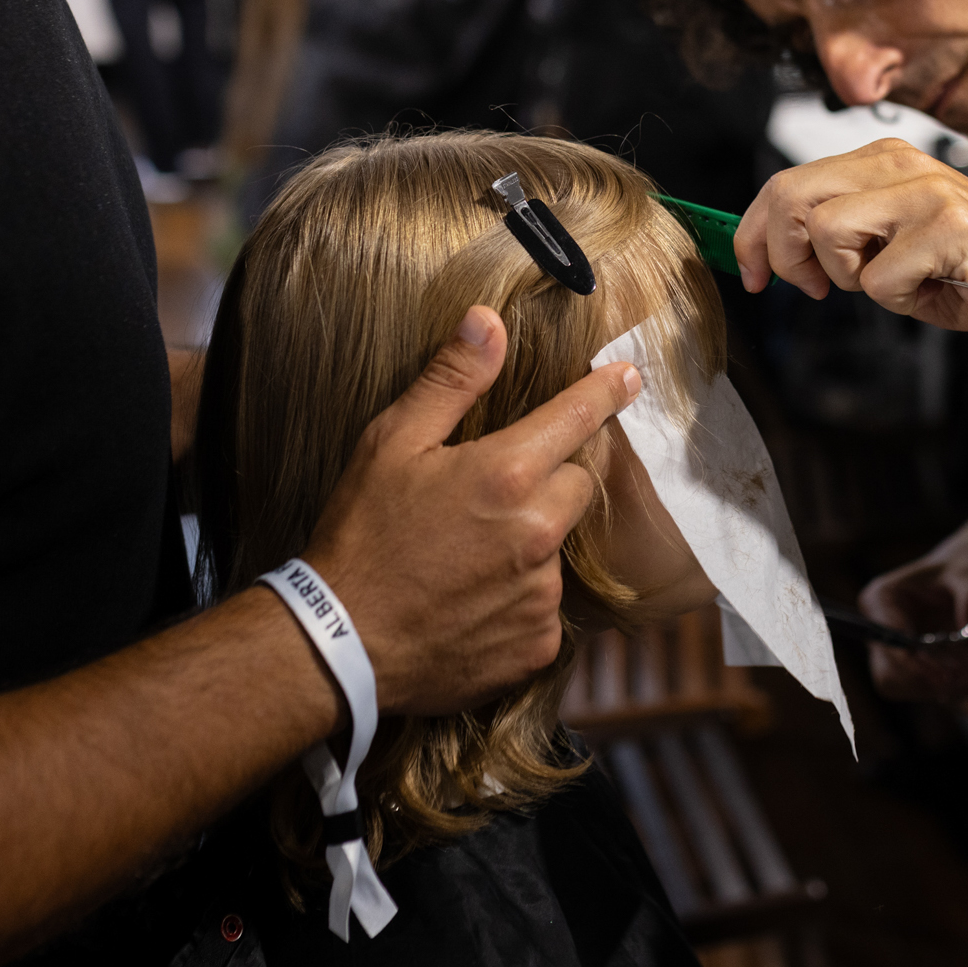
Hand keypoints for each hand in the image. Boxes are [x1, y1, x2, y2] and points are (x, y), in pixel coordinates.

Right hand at [302, 306, 641, 714]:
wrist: (338, 645)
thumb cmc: (360, 536)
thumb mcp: (391, 443)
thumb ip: (450, 380)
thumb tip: (490, 320)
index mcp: (507, 474)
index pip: (580, 417)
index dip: (605, 392)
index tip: (629, 378)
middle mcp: (538, 533)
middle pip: (576, 486)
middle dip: (547, 480)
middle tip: (489, 493)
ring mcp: (542, 594)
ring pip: (557, 548)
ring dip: (528, 544)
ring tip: (465, 556)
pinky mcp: (538, 644)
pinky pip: (543, 605)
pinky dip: (517, 598)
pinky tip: (471, 599)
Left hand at [735, 138, 967, 357]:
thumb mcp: (901, 245)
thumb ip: (848, 235)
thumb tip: (776, 249)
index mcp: (886, 161)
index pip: (788, 181)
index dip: (752, 231)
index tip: (752, 273)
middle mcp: (904, 164)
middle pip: (792, 193)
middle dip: (779, 252)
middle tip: (806, 288)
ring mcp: (929, 192)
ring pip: (827, 230)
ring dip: (847, 277)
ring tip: (892, 286)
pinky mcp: (951, 228)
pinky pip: (880, 278)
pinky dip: (899, 302)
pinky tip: (937, 294)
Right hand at [859, 527, 967, 723]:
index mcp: (883, 600)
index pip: (887, 641)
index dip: (913, 664)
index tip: (948, 677)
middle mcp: (887, 634)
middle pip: (895, 677)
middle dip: (935, 684)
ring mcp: (909, 660)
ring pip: (925, 691)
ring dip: (962, 693)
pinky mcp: (933, 675)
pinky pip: (946, 698)